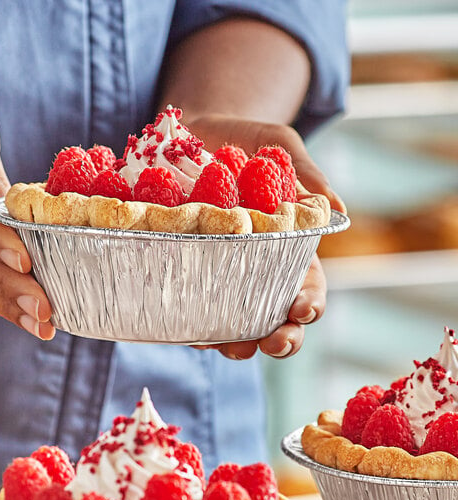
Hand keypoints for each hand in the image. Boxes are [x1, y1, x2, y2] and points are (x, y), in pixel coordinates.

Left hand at [188, 114, 339, 359]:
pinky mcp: (180, 270)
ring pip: (229, 323)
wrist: (191, 133)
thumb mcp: (278, 145)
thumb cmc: (245, 139)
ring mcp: (215, 273)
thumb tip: (338, 206)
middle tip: (273, 343)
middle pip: (272, 317)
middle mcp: (253, 269)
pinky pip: (185, 306)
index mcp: (286, 248)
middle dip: (278, 337)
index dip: (309, 303)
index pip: (305, 287)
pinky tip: (187, 331)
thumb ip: (305, 173)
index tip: (303, 309)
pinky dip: (188, 323)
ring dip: (233, 342)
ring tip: (229, 346)